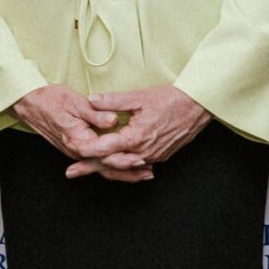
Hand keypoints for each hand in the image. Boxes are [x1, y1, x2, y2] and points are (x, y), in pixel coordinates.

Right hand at [12, 83, 151, 180]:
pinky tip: (126, 166)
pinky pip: (97, 163)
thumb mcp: (75, 102)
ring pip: (102, 168)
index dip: (124, 157)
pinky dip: (112, 166)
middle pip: (105, 167)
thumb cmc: (51, 100)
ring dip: (122, 172)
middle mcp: (77, 150)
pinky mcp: (77, 149)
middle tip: (148, 171)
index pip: (105, 154)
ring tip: (143, 173)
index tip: (141, 157)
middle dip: (128, 171)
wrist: (31, 103)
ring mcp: (76, 152)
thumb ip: (96, 112)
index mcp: (78, 140)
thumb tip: (112, 120)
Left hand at [77, 85, 211, 178]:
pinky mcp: (159, 157)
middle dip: (89, 167)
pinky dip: (123, 167)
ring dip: (105, 169)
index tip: (71, 151)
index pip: (104, 148)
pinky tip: (115, 166)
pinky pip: (136, 166)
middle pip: (110, 164)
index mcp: (135, 138)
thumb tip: (91, 100)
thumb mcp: (139, 97)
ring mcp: (152, 157)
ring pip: (123, 168)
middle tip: (71, 172)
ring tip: (88, 170)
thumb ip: (112, 101)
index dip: (85, 150)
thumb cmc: (170, 100)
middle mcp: (142, 152)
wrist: (197, 106)